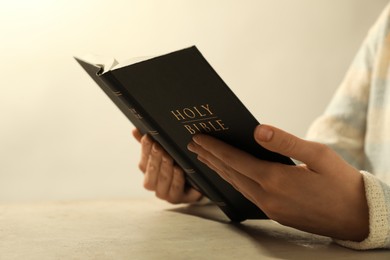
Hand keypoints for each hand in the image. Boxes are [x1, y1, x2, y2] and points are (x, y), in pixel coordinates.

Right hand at [132, 129, 202, 203]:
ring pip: (162, 181)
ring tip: (168, 156)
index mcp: (147, 172)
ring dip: (164, 168)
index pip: (143, 160)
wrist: (195, 184)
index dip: (145, 149)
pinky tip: (179, 170)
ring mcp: (165, 193)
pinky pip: (176, 190)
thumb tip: (135, 130)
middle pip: (151, 172)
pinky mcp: (178, 198)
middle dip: (155, 158)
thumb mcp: (165, 153)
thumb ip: (151, 144)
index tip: (148, 137)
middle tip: (158, 146)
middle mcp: (153, 184)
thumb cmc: (176, 165)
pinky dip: (177, 179)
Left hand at [187, 124, 368, 240]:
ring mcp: (269, 208)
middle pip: (230, 173)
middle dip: (210, 157)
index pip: (235, 160)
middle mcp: (267, 197)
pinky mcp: (275, 213)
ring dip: (219, 170)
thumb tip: (256, 130)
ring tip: (205, 157)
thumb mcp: (319, 154)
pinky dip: (233, 181)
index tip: (198, 138)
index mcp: (276, 180)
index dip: (215, 148)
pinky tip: (229, 174)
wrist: (357, 217)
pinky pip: (246, 194)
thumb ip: (285, 142)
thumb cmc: (341, 182)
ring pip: (237, 185)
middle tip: (193, 145)